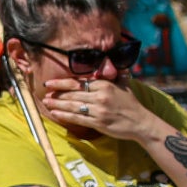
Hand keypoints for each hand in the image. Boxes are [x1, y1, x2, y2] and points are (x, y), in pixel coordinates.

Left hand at [38, 75, 166, 142]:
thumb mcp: (123, 85)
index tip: (49, 83)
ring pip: (73, 106)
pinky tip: (55, 114)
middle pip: (73, 94)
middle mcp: (100, 96)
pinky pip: (78, 119)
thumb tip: (112, 63)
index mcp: (104, 86)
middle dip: (56, 94)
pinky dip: (65, 116)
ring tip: (46, 103)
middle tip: (44, 93)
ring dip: (57, 104)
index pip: (78, 83)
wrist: (142, 123)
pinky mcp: (99, 123)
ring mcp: (99, 110)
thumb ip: (114, 75)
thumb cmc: (131, 104)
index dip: (61, 83)